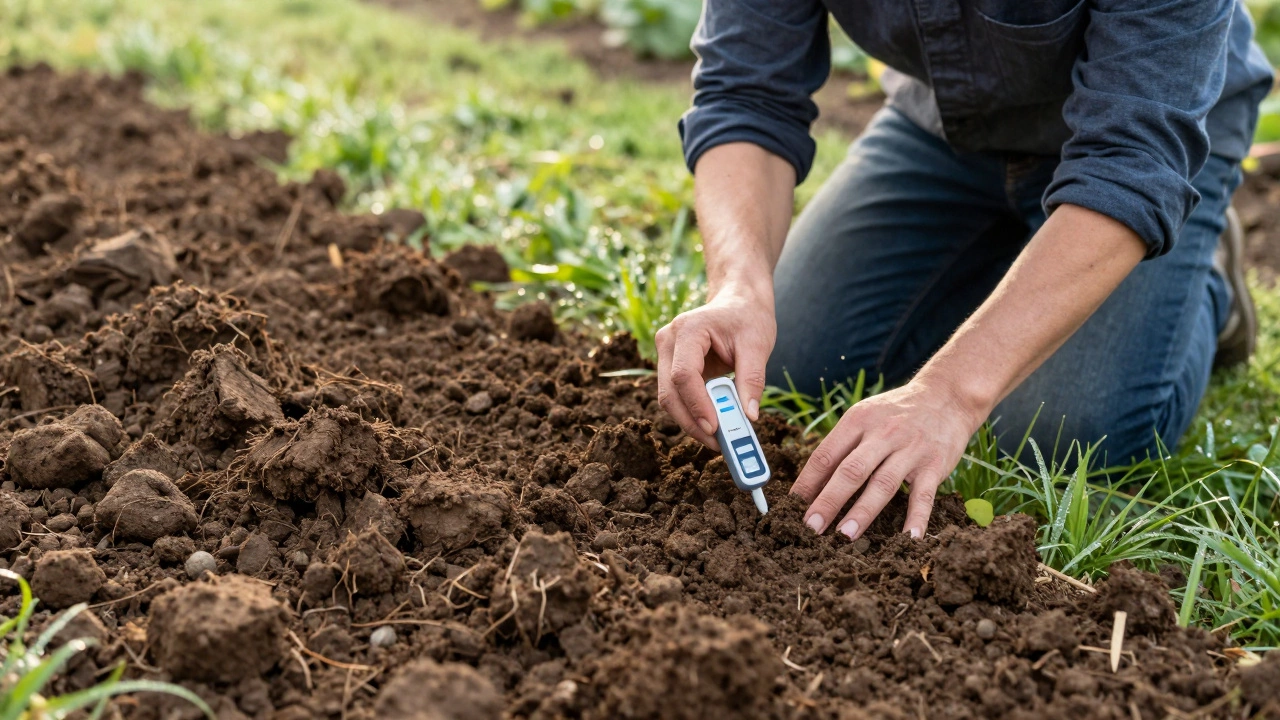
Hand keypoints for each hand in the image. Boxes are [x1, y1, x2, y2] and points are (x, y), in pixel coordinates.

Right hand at [655, 284, 775, 449]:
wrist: (737, 300)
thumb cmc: (747, 317)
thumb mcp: (757, 345)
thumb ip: (752, 380)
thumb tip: (749, 416)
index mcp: (688, 330)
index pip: (684, 374)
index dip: (697, 405)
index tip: (716, 428)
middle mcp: (668, 341)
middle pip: (669, 392)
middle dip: (691, 421)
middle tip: (718, 444)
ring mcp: (666, 355)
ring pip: (669, 399)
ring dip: (691, 422)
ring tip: (720, 438)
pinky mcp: (671, 367)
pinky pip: (677, 397)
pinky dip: (693, 414)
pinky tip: (713, 424)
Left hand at [791, 376, 985, 539]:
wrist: (947, 397)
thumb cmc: (895, 413)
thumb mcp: (864, 417)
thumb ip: (841, 447)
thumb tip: (811, 486)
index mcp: (857, 421)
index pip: (826, 455)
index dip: (807, 483)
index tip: (791, 508)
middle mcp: (882, 434)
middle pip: (850, 471)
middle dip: (828, 501)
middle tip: (810, 527)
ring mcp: (909, 450)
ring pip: (882, 484)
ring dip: (862, 512)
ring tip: (844, 536)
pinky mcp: (934, 465)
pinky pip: (924, 496)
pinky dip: (916, 519)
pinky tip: (908, 539)